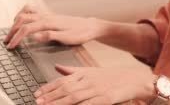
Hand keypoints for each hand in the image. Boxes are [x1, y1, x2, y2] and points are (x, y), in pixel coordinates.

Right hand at [4, 4, 101, 48]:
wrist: (89, 26)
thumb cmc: (80, 33)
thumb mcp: (66, 38)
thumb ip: (49, 36)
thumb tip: (34, 36)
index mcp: (48, 22)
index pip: (26, 29)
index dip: (16, 38)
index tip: (10, 46)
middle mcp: (46, 16)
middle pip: (22, 19)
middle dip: (12, 30)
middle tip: (7, 41)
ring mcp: (47, 14)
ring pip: (25, 12)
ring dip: (16, 20)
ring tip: (11, 31)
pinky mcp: (49, 14)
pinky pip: (32, 9)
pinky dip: (23, 13)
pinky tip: (22, 19)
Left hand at [33, 65, 154, 104]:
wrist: (133, 79)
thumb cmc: (111, 77)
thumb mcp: (90, 71)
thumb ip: (72, 70)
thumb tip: (56, 67)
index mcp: (83, 73)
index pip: (62, 80)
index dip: (48, 87)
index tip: (37, 94)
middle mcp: (88, 80)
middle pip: (65, 89)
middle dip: (50, 96)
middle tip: (37, 101)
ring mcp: (97, 89)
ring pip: (74, 97)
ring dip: (59, 102)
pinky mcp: (105, 98)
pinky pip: (89, 104)